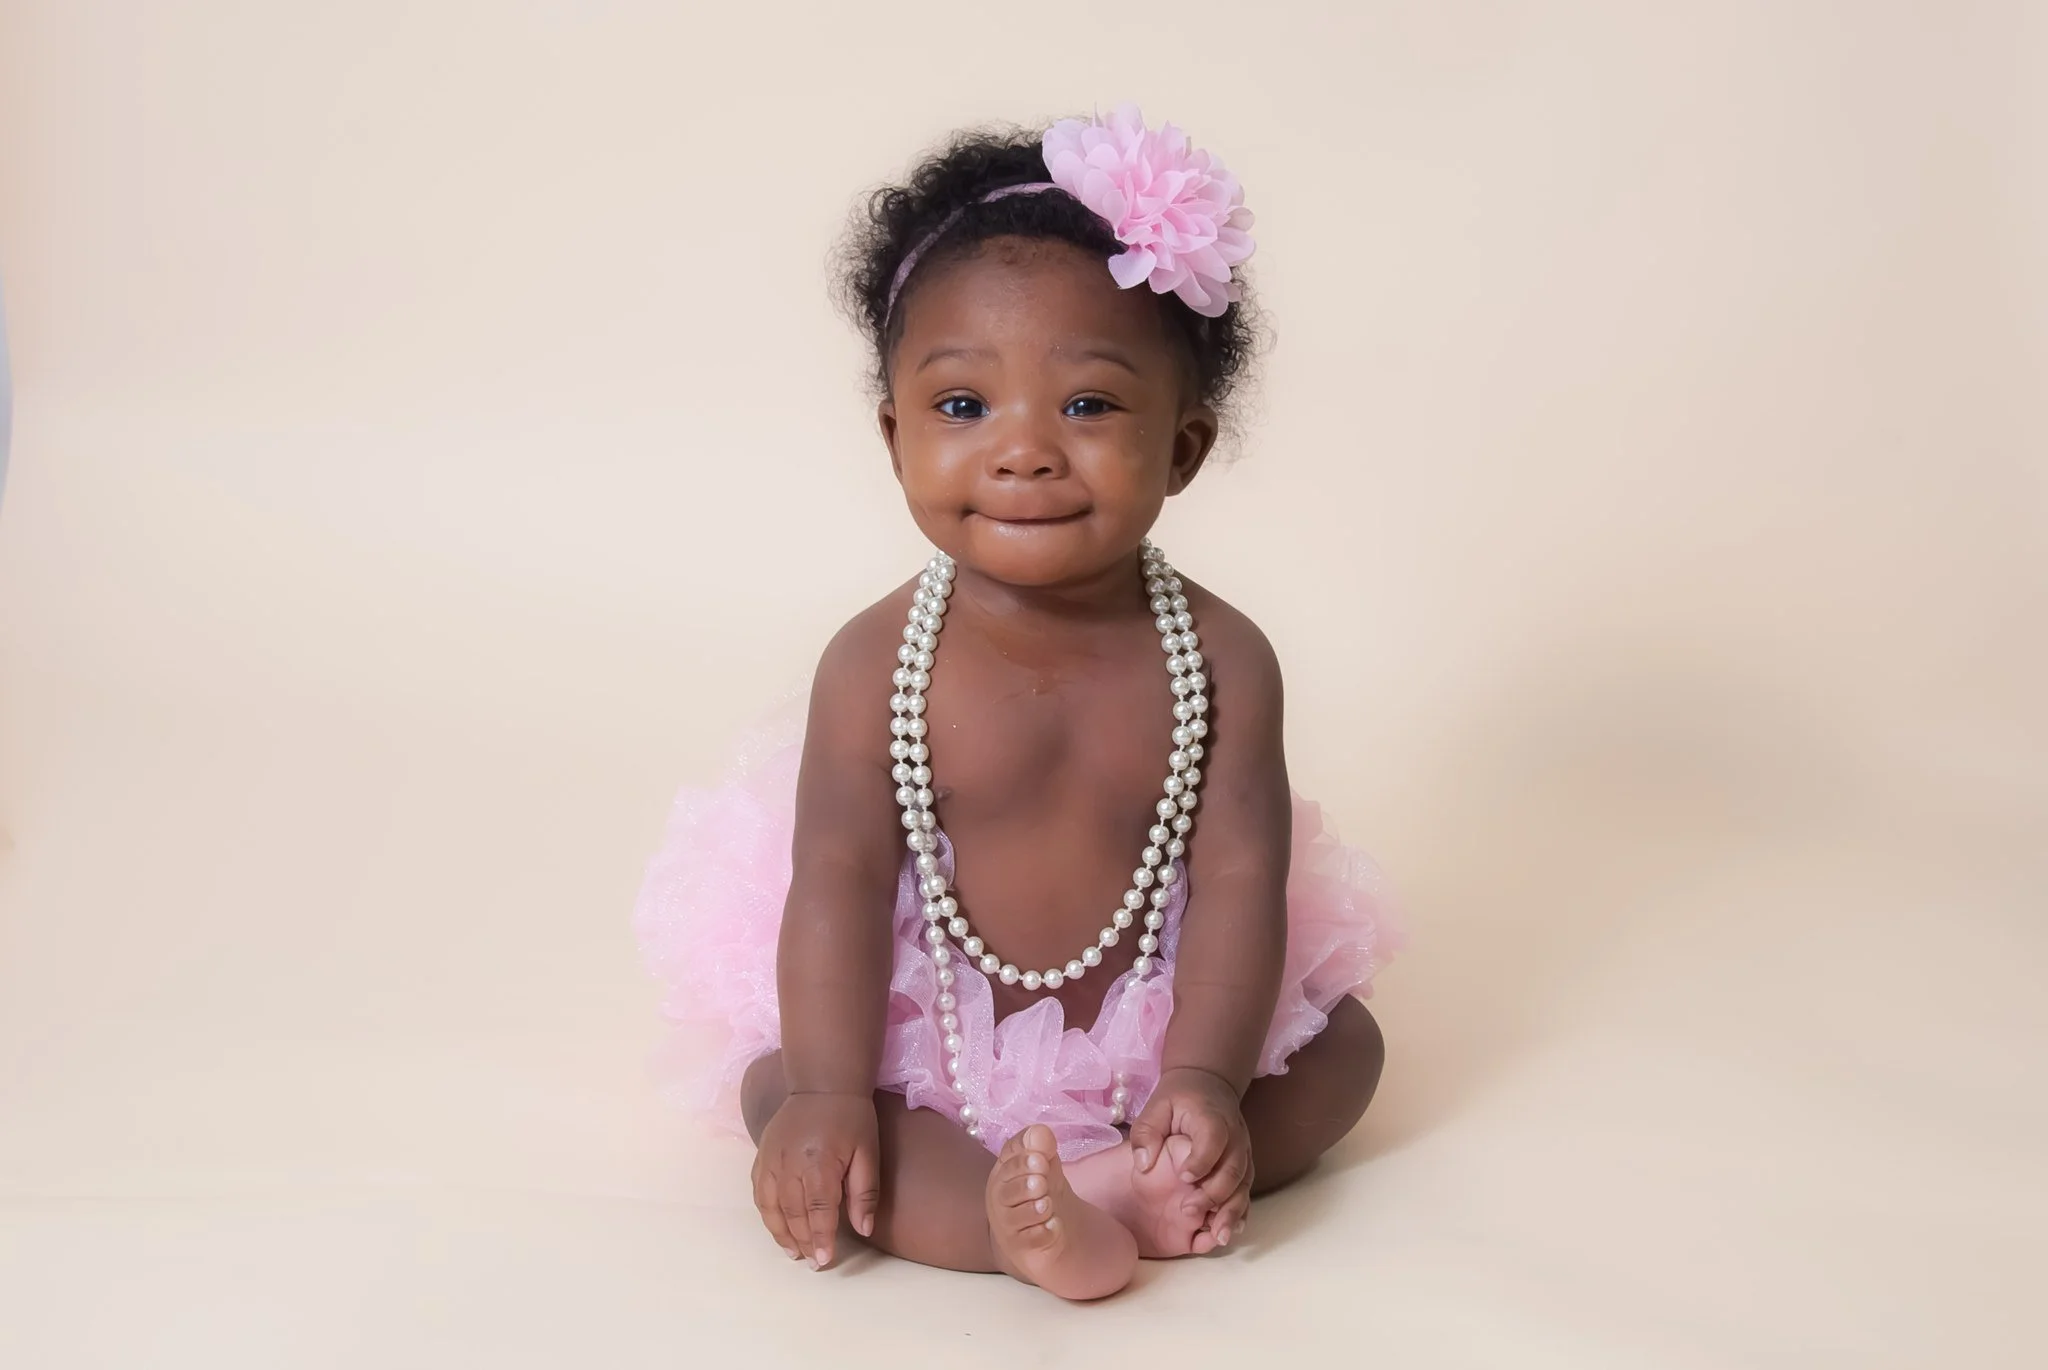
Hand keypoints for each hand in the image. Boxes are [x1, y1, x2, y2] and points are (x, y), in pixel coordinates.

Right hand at [751, 1090, 880, 1267]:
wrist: (822, 1084)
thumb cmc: (852, 1118)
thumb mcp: (868, 1152)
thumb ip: (864, 1192)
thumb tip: (863, 1230)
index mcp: (819, 1164)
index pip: (818, 1212)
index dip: (820, 1239)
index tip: (823, 1260)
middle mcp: (789, 1164)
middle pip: (792, 1214)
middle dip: (802, 1241)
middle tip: (812, 1262)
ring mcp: (771, 1160)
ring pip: (770, 1207)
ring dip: (780, 1233)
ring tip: (793, 1252)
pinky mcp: (762, 1155)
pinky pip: (759, 1191)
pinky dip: (766, 1213)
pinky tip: (776, 1225)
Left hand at [1128, 1067, 1253, 1245]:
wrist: (1209, 1085)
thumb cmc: (1179, 1098)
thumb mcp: (1157, 1105)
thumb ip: (1147, 1131)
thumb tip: (1144, 1163)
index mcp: (1212, 1118)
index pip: (1212, 1139)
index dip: (1201, 1160)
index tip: (1184, 1178)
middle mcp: (1235, 1136)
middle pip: (1232, 1168)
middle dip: (1213, 1194)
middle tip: (1189, 1211)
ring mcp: (1243, 1152)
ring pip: (1243, 1185)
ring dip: (1231, 1210)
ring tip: (1218, 1235)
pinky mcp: (1245, 1166)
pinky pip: (1247, 1190)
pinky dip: (1241, 1211)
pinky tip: (1231, 1230)